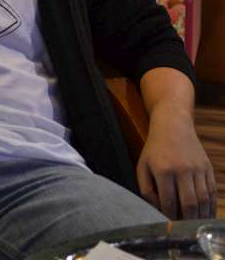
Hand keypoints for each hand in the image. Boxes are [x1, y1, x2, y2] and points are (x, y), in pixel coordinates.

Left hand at [136, 101, 216, 219]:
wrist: (173, 125)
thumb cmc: (155, 149)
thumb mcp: (142, 165)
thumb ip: (146, 189)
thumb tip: (158, 209)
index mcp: (163, 169)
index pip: (169, 201)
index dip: (170, 217)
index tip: (169, 225)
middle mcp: (182, 168)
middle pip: (189, 203)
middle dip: (187, 220)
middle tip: (184, 229)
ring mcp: (197, 168)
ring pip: (203, 200)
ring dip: (200, 216)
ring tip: (195, 225)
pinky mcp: (207, 167)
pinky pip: (212, 191)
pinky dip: (210, 206)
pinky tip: (206, 215)